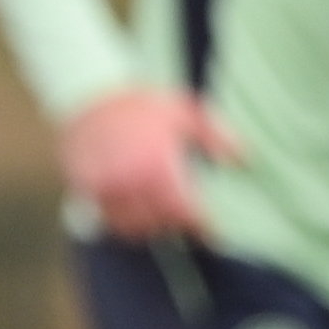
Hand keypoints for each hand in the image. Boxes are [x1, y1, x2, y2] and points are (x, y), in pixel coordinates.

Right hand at [60, 87, 239, 241]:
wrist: (86, 96)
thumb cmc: (137, 103)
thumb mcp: (184, 110)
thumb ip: (216, 135)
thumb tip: (241, 159)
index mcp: (158, 165)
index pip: (185, 211)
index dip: (202, 226)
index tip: (211, 232)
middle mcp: (131, 181)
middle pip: (160, 222)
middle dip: (177, 225)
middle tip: (188, 223)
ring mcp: (105, 188)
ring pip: (132, 226)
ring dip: (150, 227)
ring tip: (162, 220)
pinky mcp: (86, 190)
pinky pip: (107, 220)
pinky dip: (123, 224)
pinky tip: (134, 215)